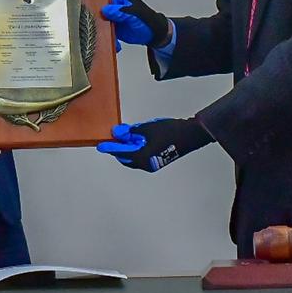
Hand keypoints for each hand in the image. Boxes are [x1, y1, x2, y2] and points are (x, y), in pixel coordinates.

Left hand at [96, 117, 213, 171]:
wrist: (190, 135)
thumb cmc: (171, 131)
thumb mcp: (146, 128)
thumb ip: (130, 132)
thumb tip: (118, 133)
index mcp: (142, 157)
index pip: (120, 152)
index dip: (110, 147)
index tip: (101, 145)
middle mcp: (146, 164)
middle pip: (126, 157)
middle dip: (119, 147)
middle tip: (115, 137)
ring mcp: (152, 164)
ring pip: (133, 157)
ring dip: (129, 147)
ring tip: (128, 135)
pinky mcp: (156, 160)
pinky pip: (141, 156)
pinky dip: (137, 148)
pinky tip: (138, 139)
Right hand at [100, 0, 170, 48]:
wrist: (154, 34)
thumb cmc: (148, 20)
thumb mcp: (134, 14)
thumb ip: (120, 12)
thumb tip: (106, 10)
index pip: (104, 2)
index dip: (99, 10)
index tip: (99, 19)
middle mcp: (115, 7)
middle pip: (101, 14)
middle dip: (102, 24)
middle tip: (106, 31)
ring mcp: (114, 18)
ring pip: (103, 24)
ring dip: (106, 33)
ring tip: (114, 40)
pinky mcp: (114, 28)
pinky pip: (107, 32)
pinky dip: (110, 39)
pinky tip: (116, 44)